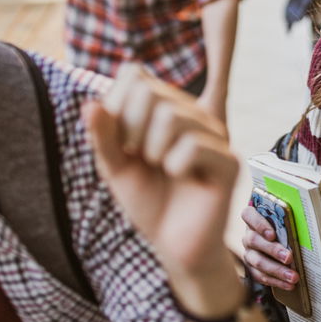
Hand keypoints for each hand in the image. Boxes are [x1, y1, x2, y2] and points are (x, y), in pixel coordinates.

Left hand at [85, 66, 238, 280]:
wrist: (175, 246)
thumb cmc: (148, 202)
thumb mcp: (115, 167)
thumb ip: (103, 136)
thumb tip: (90, 104)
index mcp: (167, 107)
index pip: (135, 75)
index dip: (117, 107)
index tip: (121, 142)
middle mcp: (193, 114)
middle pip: (150, 93)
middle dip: (131, 130)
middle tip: (140, 158)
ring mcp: (215, 135)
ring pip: (172, 117)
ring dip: (152, 150)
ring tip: (160, 168)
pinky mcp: (230, 161)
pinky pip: (193, 146)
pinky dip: (175, 166)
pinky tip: (183, 178)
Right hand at [241, 205, 300, 288]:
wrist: (277, 244)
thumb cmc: (282, 229)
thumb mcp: (283, 223)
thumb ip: (287, 223)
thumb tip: (306, 226)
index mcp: (253, 218)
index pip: (248, 215)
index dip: (259, 224)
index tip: (272, 235)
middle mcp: (248, 235)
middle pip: (254, 241)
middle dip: (273, 250)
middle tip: (289, 258)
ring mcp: (248, 253)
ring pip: (258, 262)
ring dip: (277, 270)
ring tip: (293, 277)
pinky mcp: (251, 268)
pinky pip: (260, 276)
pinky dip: (276, 281)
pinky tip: (288, 285)